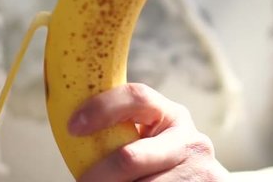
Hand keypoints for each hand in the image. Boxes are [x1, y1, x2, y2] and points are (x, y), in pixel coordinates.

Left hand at [68, 83, 229, 181]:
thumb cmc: (157, 163)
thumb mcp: (146, 140)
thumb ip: (121, 132)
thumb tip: (72, 132)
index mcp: (169, 115)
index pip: (136, 97)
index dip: (101, 109)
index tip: (73, 127)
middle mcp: (189, 140)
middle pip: (130, 158)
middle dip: (98, 175)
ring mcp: (199, 171)